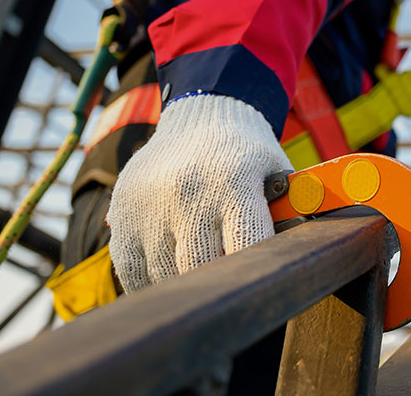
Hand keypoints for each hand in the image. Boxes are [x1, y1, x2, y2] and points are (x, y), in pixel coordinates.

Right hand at [107, 94, 290, 290]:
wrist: (202, 114)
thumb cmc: (248, 155)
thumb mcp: (276, 174)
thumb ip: (284, 217)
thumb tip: (287, 265)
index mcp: (233, 182)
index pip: (245, 247)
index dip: (254, 275)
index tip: (260, 288)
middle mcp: (187, 192)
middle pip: (200, 268)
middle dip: (218, 285)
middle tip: (229, 295)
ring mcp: (150, 204)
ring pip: (164, 275)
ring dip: (184, 287)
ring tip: (201, 286)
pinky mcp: (122, 212)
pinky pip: (131, 269)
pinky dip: (150, 284)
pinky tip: (170, 282)